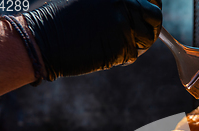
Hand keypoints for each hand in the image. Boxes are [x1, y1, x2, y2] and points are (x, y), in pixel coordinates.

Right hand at [23, 0, 161, 80]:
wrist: (43, 40)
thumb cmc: (63, 20)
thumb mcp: (91, 1)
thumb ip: (117, 3)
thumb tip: (144, 9)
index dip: (151, 9)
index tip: (147, 18)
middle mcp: (123, 1)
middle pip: (156, 17)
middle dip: (151, 29)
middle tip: (138, 37)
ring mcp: (124, 22)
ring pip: (148, 39)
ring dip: (137, 45)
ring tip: (114, 44)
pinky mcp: (122, 44)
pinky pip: (133, 54)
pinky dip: (122, 57)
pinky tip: (104, 52)